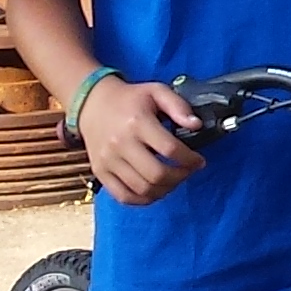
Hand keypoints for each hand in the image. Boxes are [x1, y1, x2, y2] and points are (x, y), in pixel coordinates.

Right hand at [79, 76, 206, 205]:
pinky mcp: (100, 172)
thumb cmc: (129, 99)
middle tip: (187, 171)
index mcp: (137, 122)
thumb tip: (196, 125)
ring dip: (165, 189)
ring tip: (173, 180)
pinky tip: (155, 190)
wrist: (92, 104)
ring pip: (142, 189)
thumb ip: (178, 106)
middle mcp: (121, 143)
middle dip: (180, 177)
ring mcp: (108, 160)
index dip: (190, 159)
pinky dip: (144, 199)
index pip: (170, 149)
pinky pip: (124, 196)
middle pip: (157, 174)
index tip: (199, 161)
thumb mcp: (156, 91)